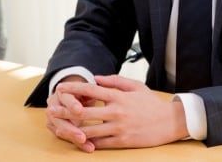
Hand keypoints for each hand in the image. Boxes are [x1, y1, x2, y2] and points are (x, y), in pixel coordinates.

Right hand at [45, 75, 98, 151]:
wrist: (76, 97)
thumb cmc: (86, 92)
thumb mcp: (90, 86)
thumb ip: (93, 86)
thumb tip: (97, 81)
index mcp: (63, 90)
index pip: (65, 96)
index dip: (71, 104)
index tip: (79, 110)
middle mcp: (54, 103)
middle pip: (58, 116)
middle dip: (70, 127)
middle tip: (82, 136)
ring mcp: (52, 116)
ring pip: (58, 128)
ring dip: (72, 136)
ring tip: (85, 142)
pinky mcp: (55, 127)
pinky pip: (63, 136)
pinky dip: (74, 141)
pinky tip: (86, 146)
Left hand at [51, 75, 189, 149]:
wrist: (169, 122)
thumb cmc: (151, 104)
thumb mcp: (135, 87)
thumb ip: (115, 81)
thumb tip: (96, 78)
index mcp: (118, 96)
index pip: (91, 91)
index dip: (73, 89)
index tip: (60, 88)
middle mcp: (116, 112)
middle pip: (84, 112)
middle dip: (65, 111)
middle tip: (51, 111)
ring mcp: (118, 128)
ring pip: (88, 130)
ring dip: (72, 130)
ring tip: (60, 129)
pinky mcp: (122, 141)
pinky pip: (100, 143)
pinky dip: (88, 143)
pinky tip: (79, 141)